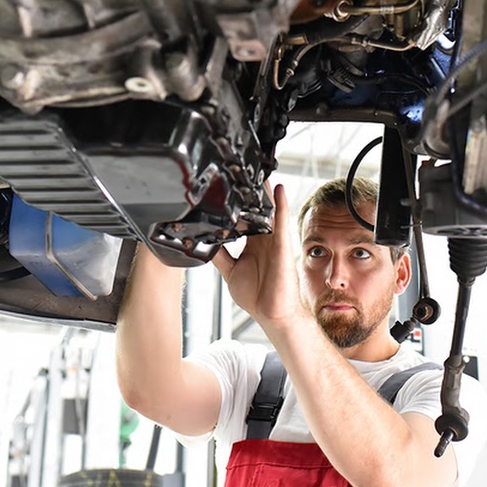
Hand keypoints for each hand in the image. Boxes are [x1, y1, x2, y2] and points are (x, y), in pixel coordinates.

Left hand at [212, 184, 305, 328]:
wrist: (272, 313)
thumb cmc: (256, 296)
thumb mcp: (230, 272)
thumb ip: (220, 256)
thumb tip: (205, 243)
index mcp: (251, 246)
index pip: (243, 219)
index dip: (237, 205)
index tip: (228, 189)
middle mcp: (263, 240)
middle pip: (257, 210)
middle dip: (251, 193)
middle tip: (242, 173)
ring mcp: (273, 241)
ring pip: (269, 211)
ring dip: (265, 192)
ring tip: (259, 172)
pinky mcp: (282, 245)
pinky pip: (282, 221)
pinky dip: (281, 204)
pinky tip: (278, 189)